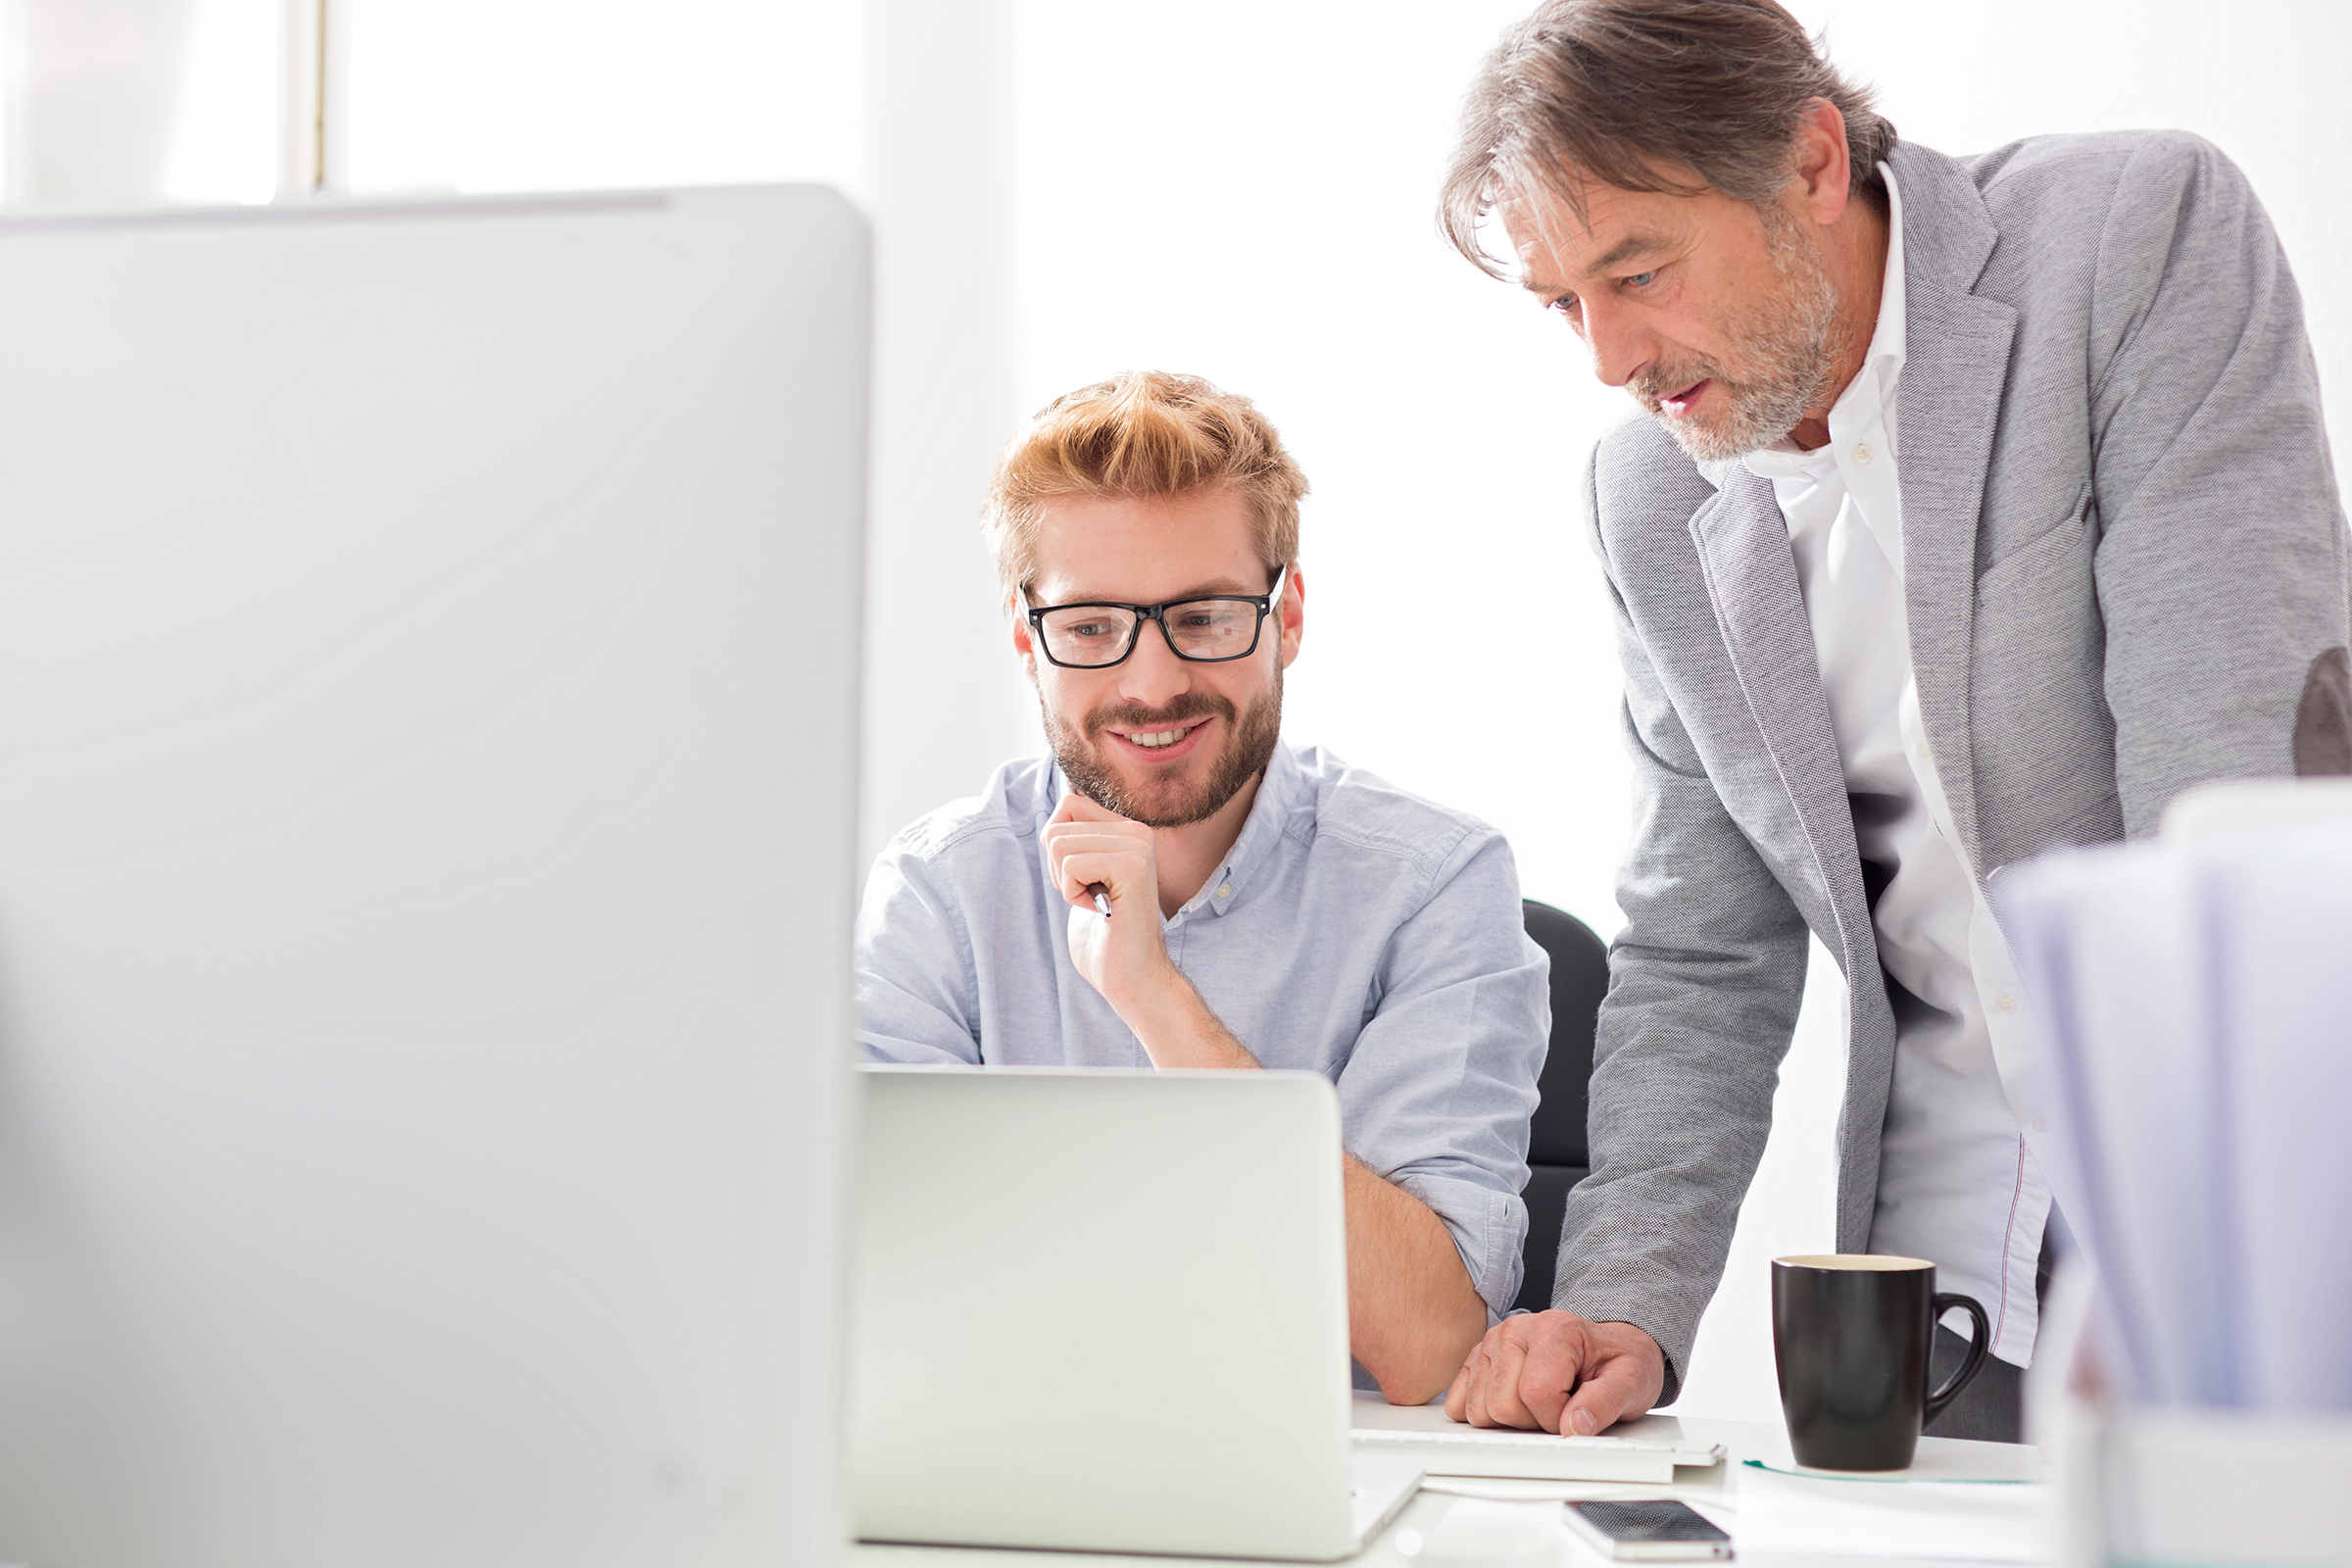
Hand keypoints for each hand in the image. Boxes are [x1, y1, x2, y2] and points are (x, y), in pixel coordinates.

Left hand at [1042, 793, 1178, 1019]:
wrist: (1133, 978)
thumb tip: (1053, 823)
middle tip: (1091, 898)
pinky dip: (1073, 895)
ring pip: (1059, 845)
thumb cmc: (1104, 938)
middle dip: (1058, 871)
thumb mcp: (1085, 880)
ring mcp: (1137, 847)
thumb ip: (1075, 847)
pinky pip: (1070, 865)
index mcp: (1127, 831)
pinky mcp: (1132, 868)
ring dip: (1066, 884)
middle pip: (1057, 826)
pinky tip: (1099, 910)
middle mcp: (1137, 832)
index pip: (1068, 806)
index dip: (1058, 849)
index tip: (1083, 881)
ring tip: (1097, 904)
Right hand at [1444, 1311, 1664, 1434]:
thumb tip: (1574, 1428)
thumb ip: (1605, 1403)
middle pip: (1502, 1405)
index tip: (1577, 1413)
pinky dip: (1485, 1414)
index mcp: (1555, 1329)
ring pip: (1479, 1409)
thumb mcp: (1632, 1382)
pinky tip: (1514, 1403)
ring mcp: (1492, 1342)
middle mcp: (1516, 1329)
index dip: (1559, 1420)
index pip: (1536, 1394)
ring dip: (1511, 1421)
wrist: (1609, 1346)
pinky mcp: (1477, 1357)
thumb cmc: (1618, 1363)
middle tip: (1559, 1408)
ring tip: (1540, 1403)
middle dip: (1533, 1423)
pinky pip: (1460, 1401)